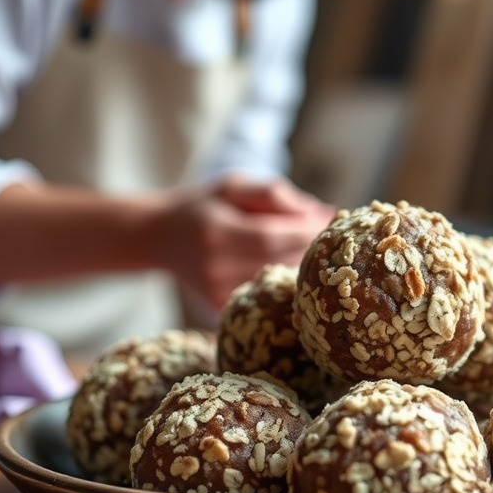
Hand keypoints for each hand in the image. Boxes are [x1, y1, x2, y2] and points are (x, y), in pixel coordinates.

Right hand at [154, 175, 334, 309]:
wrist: (159, 237)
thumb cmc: (203, 205)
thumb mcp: (234, 186)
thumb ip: (275, 195)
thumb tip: (323, 212)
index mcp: (217, 231)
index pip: (274, 236)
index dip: (308, 229)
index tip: (333, 218)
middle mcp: (215, 266)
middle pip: (280, 260)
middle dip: (311, 246)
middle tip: (331, 233)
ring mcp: (216, 291)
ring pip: (277, 280)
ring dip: (301, 264)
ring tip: (314, 246)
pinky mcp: (218, 307)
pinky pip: (264, 294)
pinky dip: (283, 279)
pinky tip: (290, 264)